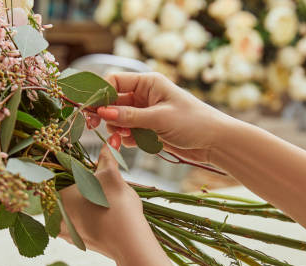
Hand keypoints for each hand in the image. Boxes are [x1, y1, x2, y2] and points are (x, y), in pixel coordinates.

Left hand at [58, 146, 145, 259]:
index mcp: (58, 194)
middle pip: (57, 194)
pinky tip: (91, 216)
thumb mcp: (112, 176)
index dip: (62, 169)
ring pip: (63, 210)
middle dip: (68, 187)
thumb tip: (112, 137)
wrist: (129, 243)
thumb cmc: (118, 205)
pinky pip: (71, 226)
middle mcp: (55, 214)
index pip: (52, 176)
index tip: (71, 167)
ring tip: (91, 198)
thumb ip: (108, 156)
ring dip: (71, 204)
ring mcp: (65, 231)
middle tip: (86, 182)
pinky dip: (78, 220)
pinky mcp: (75, 242)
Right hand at [96, 72, 237, 163]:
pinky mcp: (148, 129)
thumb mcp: (159, 118)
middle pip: (112, 102)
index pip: (114, 81)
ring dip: (116, 131)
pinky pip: (128, 132)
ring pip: (118, 120)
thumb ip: (129, 116)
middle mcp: (144, 95)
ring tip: (120, 141)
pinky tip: (131, 145)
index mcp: (148, 83)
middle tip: (92, 127)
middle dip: (105, 116)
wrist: (215, 142)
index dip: (100, 94)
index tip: (90, 110)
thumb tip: (102, 113)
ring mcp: (145, 113)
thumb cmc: (193, 122)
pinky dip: (126, 139)